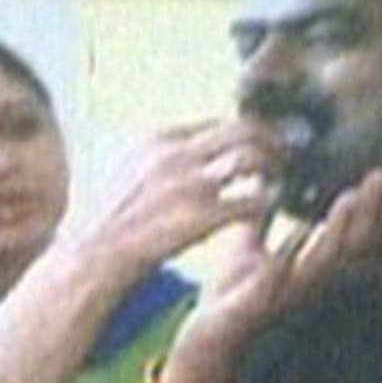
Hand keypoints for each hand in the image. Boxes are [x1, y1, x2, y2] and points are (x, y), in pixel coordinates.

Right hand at [68, 119, 283, 279]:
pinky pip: (253, 200)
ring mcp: (190, 185)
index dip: (245, 132)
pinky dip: (270, 202)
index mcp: (156, 140)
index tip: (259, 142)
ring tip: (284, 178)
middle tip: (289, 152)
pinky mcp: (202, 217)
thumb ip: (157, 162)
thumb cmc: (108, 228)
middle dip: (271, 139)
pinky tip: (274, 208)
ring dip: (276, 167)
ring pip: (253, 158)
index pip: (217, 122)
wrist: (92, 260)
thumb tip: (178, 159)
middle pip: (242, 129)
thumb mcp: (127, 176)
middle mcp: (175, 155)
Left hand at [154, 167, 381, 382]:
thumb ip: (260, 218)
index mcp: (309, 268)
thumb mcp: (246, 248)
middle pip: (349, 247)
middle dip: (369, 213)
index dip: (377, 214)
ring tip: (349, 199)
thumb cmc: (229, 297)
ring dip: (339, 231)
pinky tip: (300, 235)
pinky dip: (290, 257)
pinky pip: (278, 279)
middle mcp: (307, 283)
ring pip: (323, 262)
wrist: (204, 341)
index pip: (352, 236)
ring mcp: (285, 295)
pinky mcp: (258, 304)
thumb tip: (264, 181)